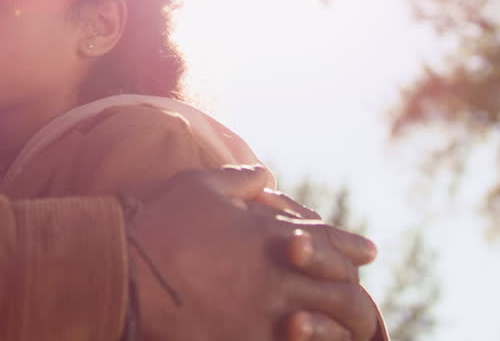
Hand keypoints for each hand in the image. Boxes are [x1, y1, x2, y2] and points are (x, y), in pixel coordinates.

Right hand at [130, 166, 381, 340]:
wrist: (129, 274)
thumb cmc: (162, 224)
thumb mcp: (201, 185)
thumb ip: (241, 178)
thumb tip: (266, 175)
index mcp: (271, 237)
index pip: (329, 241)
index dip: (352, 247)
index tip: (370, 252)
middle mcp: (278, 278)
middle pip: (341, 293)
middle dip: (355, 297)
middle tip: (363, 303)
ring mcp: (265, 316)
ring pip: (326, 330)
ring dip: (337, 330)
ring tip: (344, 333)